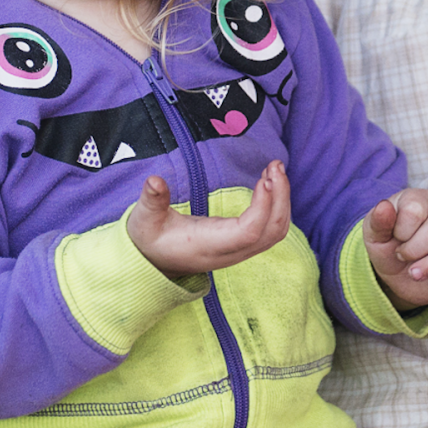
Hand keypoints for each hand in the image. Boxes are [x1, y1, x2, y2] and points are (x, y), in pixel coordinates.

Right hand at [126, 161, 291, 276]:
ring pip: (276, 232)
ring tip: (275, 169)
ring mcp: (239, 251)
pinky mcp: (242, 245)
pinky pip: (271, 229)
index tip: (264, 178)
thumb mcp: (144, 219)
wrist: (152, 262)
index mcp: (208, 245)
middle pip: (272, 232)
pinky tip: (269, 183)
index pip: (248, 232)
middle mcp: (230, 252)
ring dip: (282, 200)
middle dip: (281, 197)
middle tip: (275, 165)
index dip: (262, 207)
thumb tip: (154, 180)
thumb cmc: (149, 240)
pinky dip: (277, 206)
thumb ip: (151, 200)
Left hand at [364, 187, 427, 308]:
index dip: (400, 231)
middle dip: (415, 250)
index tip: (395, 239)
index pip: (415, 210)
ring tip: (414, 273)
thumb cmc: (389, 244)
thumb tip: (384, 206)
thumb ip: (378, 221)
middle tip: (402, 256)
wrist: (398, 271)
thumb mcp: (375, 234)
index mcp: (423, 199)